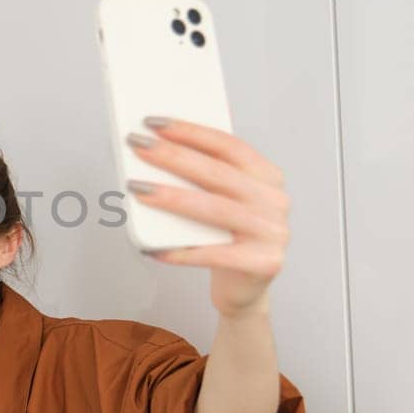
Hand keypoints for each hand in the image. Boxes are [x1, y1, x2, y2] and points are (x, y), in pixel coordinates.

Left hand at [125, 117, 290, 316]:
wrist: (244, 289)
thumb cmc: (226, 238)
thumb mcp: (221, 201)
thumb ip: (202, 178)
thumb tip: (154, 151)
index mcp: (267, 176)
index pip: (228, 145)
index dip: (190, 131)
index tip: (154, 123)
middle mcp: (275, 201)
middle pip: (217, 173)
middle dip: (173, 156)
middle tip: (138, 146)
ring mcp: (273, 232)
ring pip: (215, 209)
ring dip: (172, 197)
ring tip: (138, 189)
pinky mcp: (263, 263)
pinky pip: (214, 254)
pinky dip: (180, 251)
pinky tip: (153, 248)